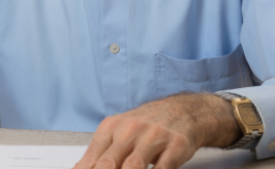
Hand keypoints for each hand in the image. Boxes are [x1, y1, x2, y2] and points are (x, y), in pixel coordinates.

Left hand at [74, 94, 240, 168]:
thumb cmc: (146, 125)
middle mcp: (130, 130)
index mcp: (111, 128)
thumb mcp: (118, 132)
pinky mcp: (175, 146)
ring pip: (133, 166)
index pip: (91, 159)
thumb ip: (99, 153)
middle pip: (108, 164)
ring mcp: (153, 137)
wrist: (183, 111)